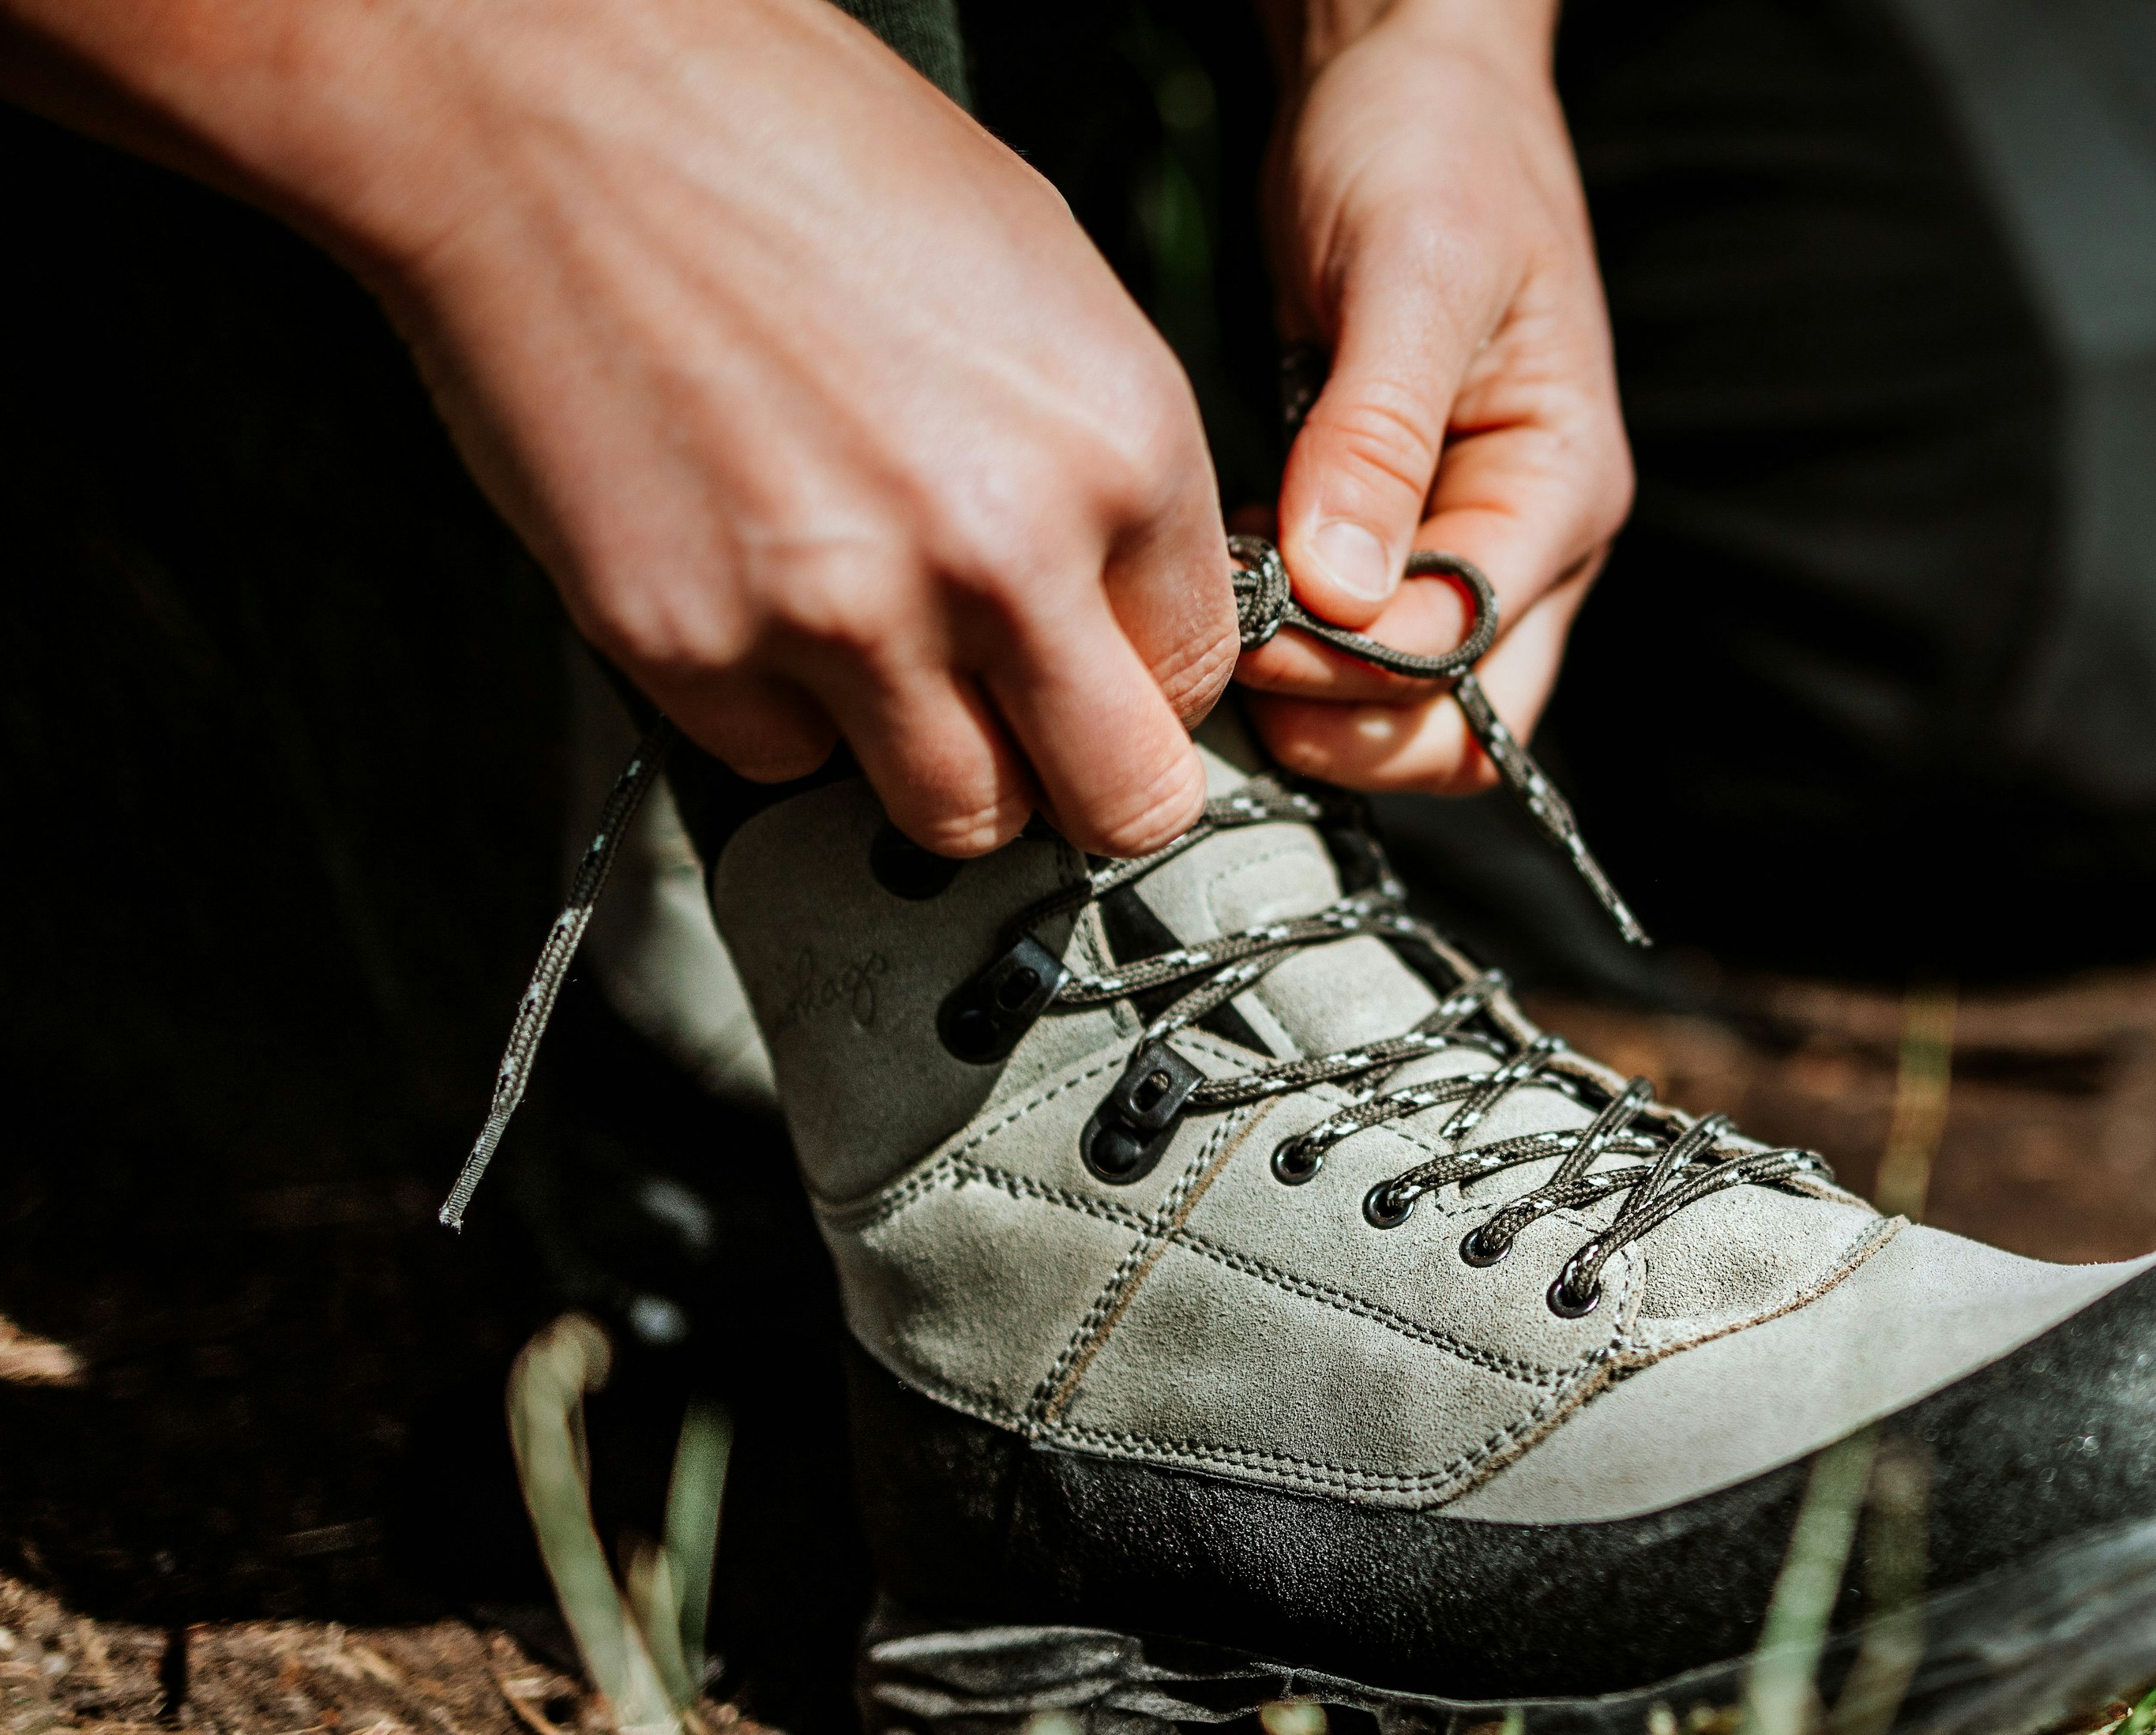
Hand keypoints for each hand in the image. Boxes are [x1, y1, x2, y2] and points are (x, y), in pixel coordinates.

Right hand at [0, 0, 1236, 858]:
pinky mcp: (695, 650)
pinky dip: (781, 708)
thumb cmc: (786, 142)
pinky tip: (756, 586)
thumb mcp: (1037, 271)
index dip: (1149, 679)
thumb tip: (1134, 595)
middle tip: (1037, 737)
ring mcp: (843, 615)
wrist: (552, 96)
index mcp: (1117, 443)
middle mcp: (1001, 550)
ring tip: (890, 657)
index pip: (1202, 672)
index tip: (1105, 667)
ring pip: (958, 816)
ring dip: (939, 762)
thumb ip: (1106, 463)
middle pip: (1119, 802)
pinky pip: (785, 760)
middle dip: (1086, 781)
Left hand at [1233, 0, 1630, 793]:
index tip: (1246, 624)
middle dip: (1342, 725)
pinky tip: (1229, 579)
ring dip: (1309, 698)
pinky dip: (1291, 644)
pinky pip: (1358, 642)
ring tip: (1217, 627)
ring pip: (1406, 704)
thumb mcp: (1407, 274)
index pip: (1471, 652)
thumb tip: (1343, 595)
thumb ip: (1377, 439)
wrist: (1407, 74)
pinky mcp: (1403, 529)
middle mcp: (1530, 538)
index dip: (1355, 669)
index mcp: (1561, 489)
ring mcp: (1469, 542)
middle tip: (1224, 669)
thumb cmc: (1427, 147)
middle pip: (1458, 725)